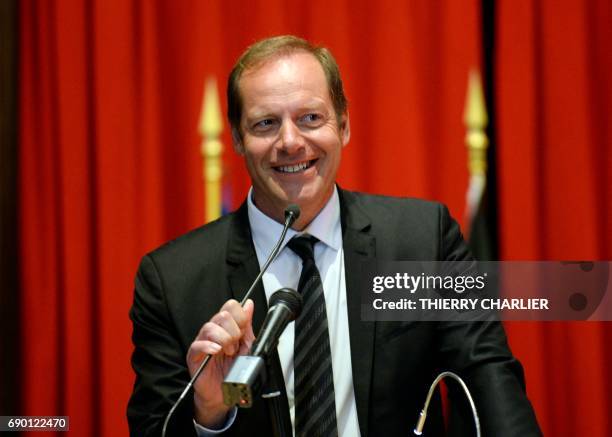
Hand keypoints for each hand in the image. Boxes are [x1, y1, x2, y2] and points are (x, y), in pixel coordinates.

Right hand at [186, 299, 254, 427]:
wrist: (225, 392)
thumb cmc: (233, 369)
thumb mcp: (246, 345)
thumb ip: (247, 325)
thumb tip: (249, 304)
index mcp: (226, 326)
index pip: (230, 306)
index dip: (240, 316)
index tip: (244, 331)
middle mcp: (213, 331)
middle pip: (222, 315)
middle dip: (234, 331)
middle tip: (236, 346)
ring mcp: (202, 342)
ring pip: (210, 327)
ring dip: (224, 340)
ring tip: (228, 352)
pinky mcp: (194, 355)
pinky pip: (198, 345)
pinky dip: (209, 347)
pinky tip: (216, 351)